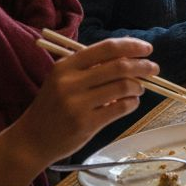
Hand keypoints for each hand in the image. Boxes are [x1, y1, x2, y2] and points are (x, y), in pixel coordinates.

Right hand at [12, 38, 157, 164]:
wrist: (32, 139)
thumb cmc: (53, 106)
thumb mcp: (63, 79)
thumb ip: (92, 67)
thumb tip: (130, 53)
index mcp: (66, 66)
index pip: (106, 48)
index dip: (131, 46)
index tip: (147, 49)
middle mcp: (70, 82)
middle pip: (119, 66)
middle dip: (143, 66)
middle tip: (154, 69)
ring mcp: (77, 103)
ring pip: (124, 86)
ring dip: (138, 86)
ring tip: (139, 89)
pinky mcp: (85, 123)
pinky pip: (121, 107)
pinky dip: (132, 103)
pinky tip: (131, 103)